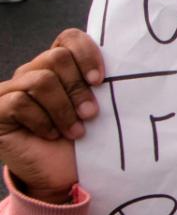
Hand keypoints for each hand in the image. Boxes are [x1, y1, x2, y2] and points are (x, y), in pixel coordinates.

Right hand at [0, 30, 105, 203]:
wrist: (63, 176)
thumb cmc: (85, 142)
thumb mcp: (98, 108)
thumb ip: (99, 84)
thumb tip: (126, 64)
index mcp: (58, 67)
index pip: (69, 38)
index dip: (86, 53)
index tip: (100, 81)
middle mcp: (32, 72)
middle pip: (57, 57)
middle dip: (78, 88)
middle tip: (91, 114)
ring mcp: (11, 90)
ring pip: (40, 80)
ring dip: (63, 108)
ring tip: (75, 131)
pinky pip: (20, 102)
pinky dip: (42, 120)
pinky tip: (51, 135)